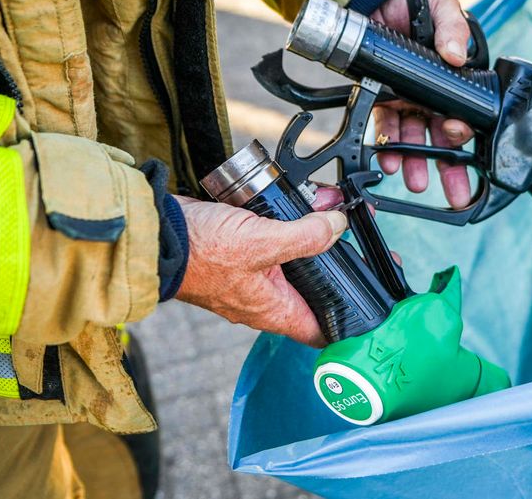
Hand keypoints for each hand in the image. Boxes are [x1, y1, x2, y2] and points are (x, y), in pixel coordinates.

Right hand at [173, 195, 348, 345]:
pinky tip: (300, 201)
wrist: (159, 233)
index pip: (321, 330)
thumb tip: (337, 226)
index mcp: (274, 310)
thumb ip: (305, 237)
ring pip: (294, 259)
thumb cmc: (201, 253)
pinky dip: (287, 222)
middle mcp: (265, 298)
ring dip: (312, 233)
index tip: (372, 298)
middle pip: (313, 285)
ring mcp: (251, 275)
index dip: (349, 319)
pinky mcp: (239, 252)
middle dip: (335, 257)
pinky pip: (272, 240)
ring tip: (329, 207)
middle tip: (351, 232)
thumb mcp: (262, 243)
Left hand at [370, 0, 473, 207]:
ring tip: (415, 181)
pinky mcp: (381, 97)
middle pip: (443, 137)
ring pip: (415, 139)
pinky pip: (385, 127)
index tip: (456, 135)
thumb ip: (453, 27)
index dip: (462, 130)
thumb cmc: (415, 2)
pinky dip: (387, 146)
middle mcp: (432, 94)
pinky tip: (389, 162)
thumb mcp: (442, 5)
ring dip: (416, 162)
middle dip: (450, 168)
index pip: (464, 111)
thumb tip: (456, 55)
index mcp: (452, 78)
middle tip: (456, 192)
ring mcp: (407, 98)